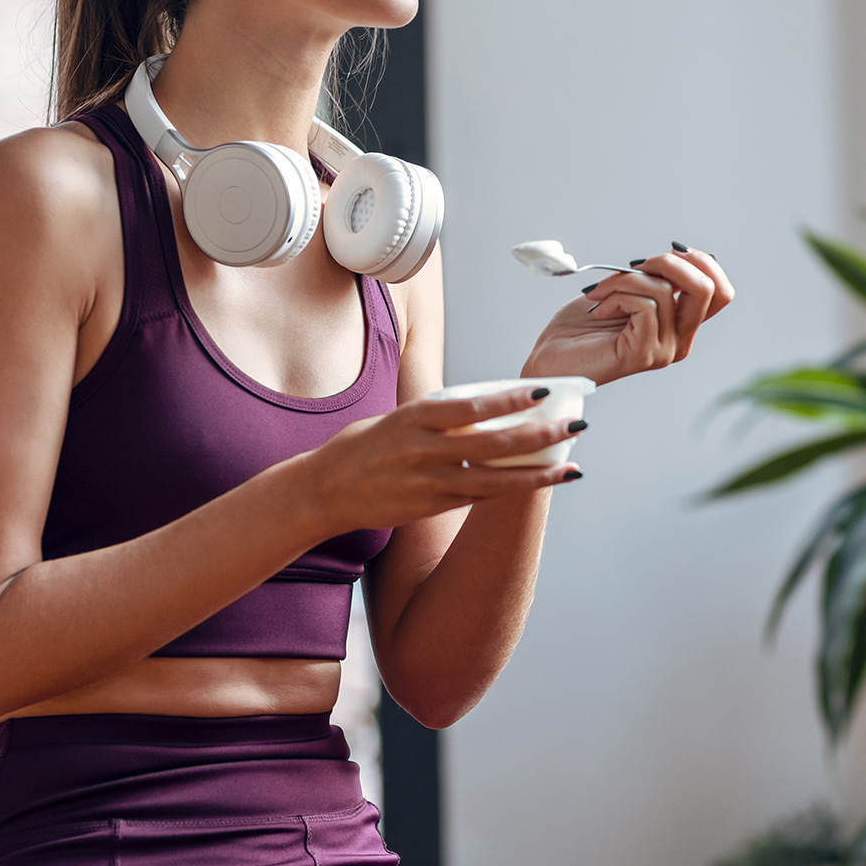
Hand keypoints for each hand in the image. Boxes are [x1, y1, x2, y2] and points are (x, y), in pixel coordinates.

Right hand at [298, 385, 584, 537]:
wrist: (323, 491)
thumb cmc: (360, 448)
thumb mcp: (394, 420)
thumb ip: (434, 418)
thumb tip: (481, 410)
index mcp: (413, 417)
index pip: (470, 405)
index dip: (509, 399)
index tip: (544, 391)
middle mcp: (421, 450)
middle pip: (491, 442)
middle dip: (539, 435)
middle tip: (576, 425)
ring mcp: (426, 483)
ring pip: (493, 479)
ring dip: (536, 473)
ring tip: (572, 467)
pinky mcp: (427, 508)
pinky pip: (477, 498)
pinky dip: (509, 491)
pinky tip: (535, 484)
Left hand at [523, 244, 733, 385]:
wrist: (550, 359)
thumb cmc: (580, 327)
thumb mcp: (623, 292)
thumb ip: (652, 280)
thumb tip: (672, 256)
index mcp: (680, 325)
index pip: (720, 291)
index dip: (701, 262)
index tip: (669, 250)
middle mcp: (680, 341)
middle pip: (707, 288)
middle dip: (667, 262)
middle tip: (631, 266)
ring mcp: (665, 350)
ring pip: (664, 290)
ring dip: (623, 279)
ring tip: (599, 293)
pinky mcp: (645, 355)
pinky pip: (644, 305)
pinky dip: (616, 295)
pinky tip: (598, 308)